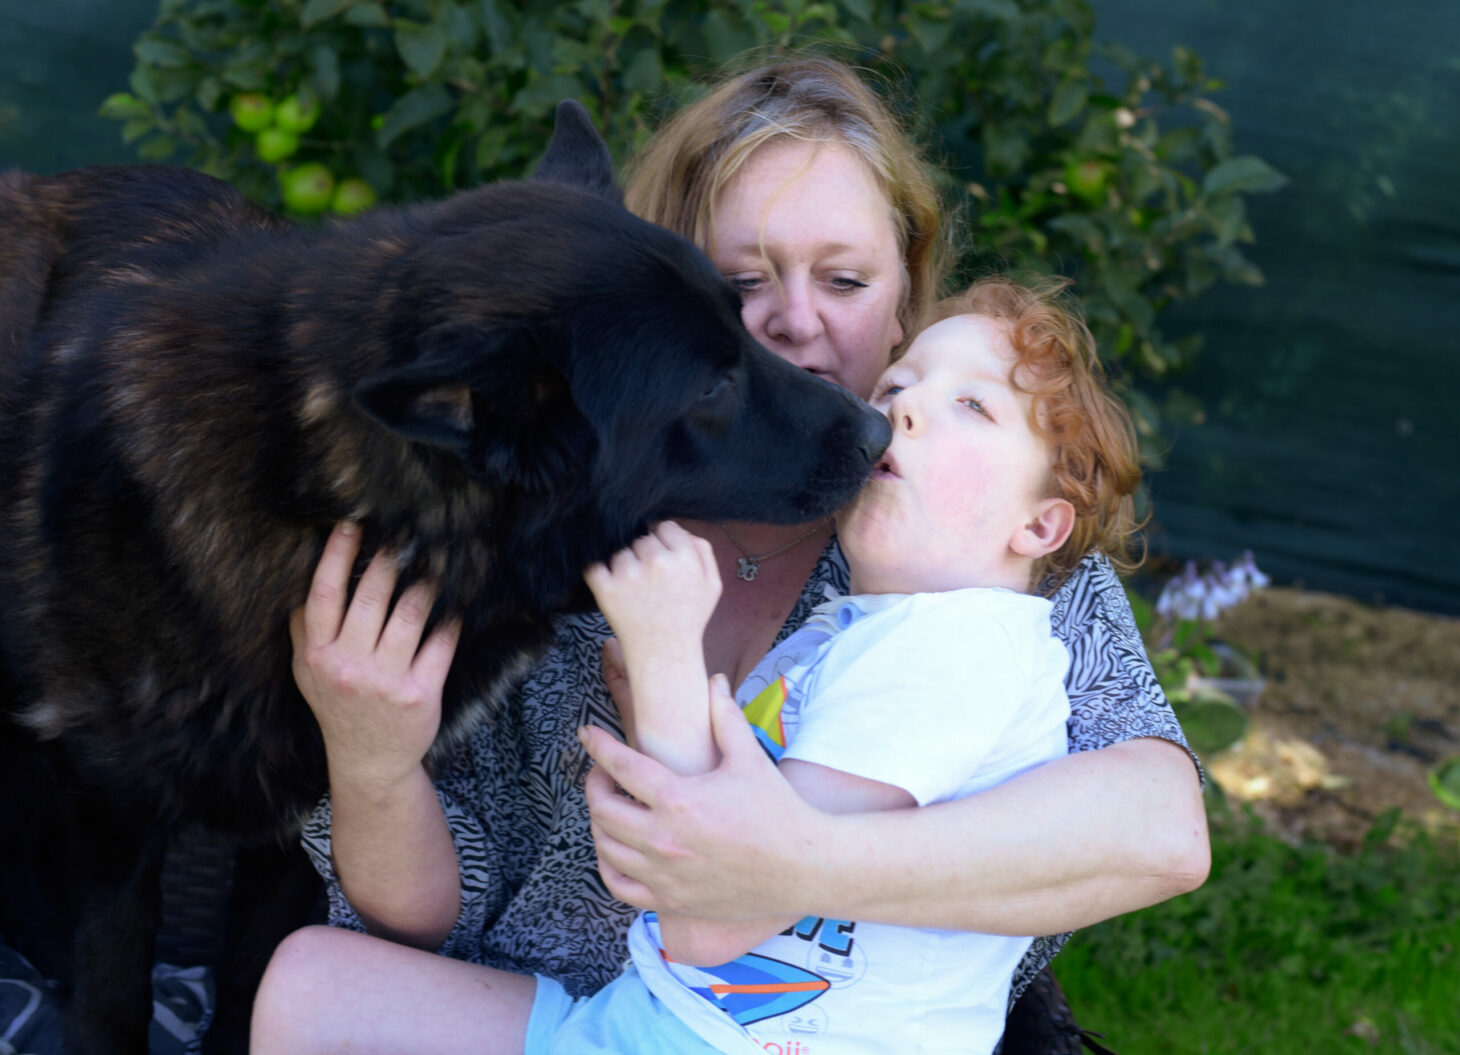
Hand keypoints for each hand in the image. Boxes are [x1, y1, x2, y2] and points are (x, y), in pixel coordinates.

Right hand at [291, 522, 460, 788]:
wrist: (369, 762)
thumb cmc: (339, 705)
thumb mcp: (309, 672)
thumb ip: (305, 627)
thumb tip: (303, 570)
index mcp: (318, 656)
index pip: (324, 595)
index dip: (337, 556)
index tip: (352, 524)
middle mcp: (349, 666)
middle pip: (371, 596)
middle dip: (390, 560)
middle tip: (406, 534)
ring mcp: (386, 681)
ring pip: (411, 613)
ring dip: (425, 582)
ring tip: (435, 563)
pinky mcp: (420, 694)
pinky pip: (441, 643)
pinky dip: (450, 620)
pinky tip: (455, 605)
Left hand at [580, 675, 818, 919]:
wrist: (804, 868)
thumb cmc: (778, 810)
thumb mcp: (749, 758)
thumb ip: (725, 716)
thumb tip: (714, 680)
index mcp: (679, 799)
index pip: (621, 766)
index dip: (599, 746)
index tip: (587, 735)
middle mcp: (664, 839)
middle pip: (602, 808)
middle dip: (595, 784)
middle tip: (604, 772)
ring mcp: (664, 875)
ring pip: (605, 847)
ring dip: (599, 822)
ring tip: (611, 806)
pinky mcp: (671, 901)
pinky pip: (618, 886)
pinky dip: (607, 865)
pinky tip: (616, 849)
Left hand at [584, 521, 720, 661]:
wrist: (665, 654)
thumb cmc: (688, 618)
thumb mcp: (712, 583)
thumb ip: (702, 549)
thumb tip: (677, 529)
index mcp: (684, 557)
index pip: (665, 527)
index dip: (665, 542)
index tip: (663, 560)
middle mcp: (657, 562)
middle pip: (642, 539)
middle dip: (644, 555)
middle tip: (650, 581)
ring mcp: (629, 575)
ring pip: (620, 552)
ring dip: (624, 566)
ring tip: (636, 591)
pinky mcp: (606, 588)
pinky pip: (595, 565)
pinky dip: (599, 572)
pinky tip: (611, 585)